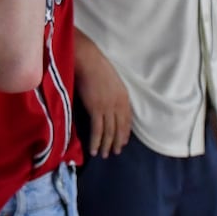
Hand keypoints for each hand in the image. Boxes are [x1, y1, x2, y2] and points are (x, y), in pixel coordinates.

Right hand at [76, 39, 130, 156]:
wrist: (88, 60)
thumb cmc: (97, 66)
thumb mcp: (112, 81)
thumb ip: (114, 94)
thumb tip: (109, 104)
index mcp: (124, 96)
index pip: (127, 119)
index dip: (125, 132)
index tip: (123, 141)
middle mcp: (119, 104)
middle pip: (120, 128)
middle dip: (117, 142)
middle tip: (114, 152)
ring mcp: (108, 107)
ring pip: (109, 132)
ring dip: (106, 145)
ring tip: (104, 155)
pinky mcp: (96, 109)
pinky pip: (98, 130)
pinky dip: (96, 142)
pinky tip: (94, 150)